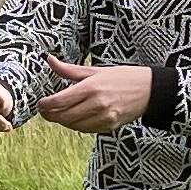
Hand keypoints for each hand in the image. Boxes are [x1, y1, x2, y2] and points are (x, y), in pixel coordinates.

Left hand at [38, 63, 156, 136]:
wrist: (149, 90)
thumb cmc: (122, 77)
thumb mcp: (95, 70)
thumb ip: (69, 69)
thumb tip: (50, 60)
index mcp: (91, 87)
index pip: (60, 101)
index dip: (46, 105)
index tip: (41, 103)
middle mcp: (97, 104)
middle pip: (64, 116)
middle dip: (51, 115)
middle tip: (45, 111)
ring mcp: (104, 117)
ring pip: (74, 125)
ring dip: (63, 121)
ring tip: (58, 114)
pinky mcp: (110, 126)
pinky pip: (86, 130)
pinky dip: (77, 126)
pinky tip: (74, 119)